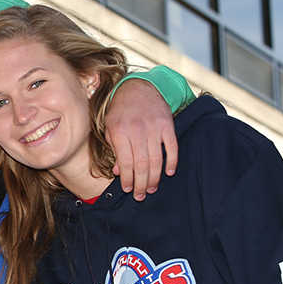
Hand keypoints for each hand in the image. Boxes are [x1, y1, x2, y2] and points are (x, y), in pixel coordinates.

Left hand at [103, 78, 178, 200]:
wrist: (137, 88)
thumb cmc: (120, 111)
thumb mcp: (110, 127)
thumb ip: (114, 149)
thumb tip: (118, 172)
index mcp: (120, 132)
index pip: (125, 162)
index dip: (127, 179)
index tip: (127, 189)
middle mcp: (137, 130)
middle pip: (141, 165)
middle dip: (141, 184)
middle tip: (140, 195)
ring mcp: (153, 128)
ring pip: (156, 160)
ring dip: (155, 178)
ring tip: (152, 189)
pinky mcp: (167, 125)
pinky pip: (172, 148)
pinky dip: (172, 162)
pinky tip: (168, 173)